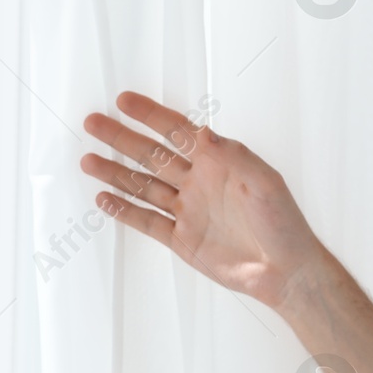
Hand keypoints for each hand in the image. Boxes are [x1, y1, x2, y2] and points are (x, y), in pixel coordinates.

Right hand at [80, 92, 327, 309]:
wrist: (285, 270)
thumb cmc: (285, 223)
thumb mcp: (266, 183)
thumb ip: (236, 157)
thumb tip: (207, 133)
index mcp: (219, 163)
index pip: (178, 132)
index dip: (152, 115)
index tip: (124, 101)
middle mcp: (199, 182)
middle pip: (152, 154)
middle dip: (122, 138)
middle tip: (92, 122)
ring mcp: (188, 210)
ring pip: (143, 186)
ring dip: (115, 172)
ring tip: (87, 160)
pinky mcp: (182, 239)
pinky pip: (147, 221)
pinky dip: (124, 210)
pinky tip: (104, 198)